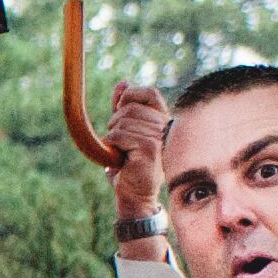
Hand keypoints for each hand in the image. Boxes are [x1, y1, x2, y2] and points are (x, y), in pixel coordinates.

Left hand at [105, 81, 166, 241]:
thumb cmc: (129, 164)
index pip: (149, 93)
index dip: (130, 97)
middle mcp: (165, 127)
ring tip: (121, 152)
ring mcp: (160, 138)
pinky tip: (119, 158)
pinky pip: (119, 136)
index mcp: (162, 120)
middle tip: (118, 141)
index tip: (120, 112)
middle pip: (131, 107)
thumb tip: (123, 83)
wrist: (134, 194)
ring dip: (113, 136)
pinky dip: (111, 145)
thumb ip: (124, 108)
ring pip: (122, 122)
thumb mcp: (125, 131)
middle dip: (115, 122)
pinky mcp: (150, 149)